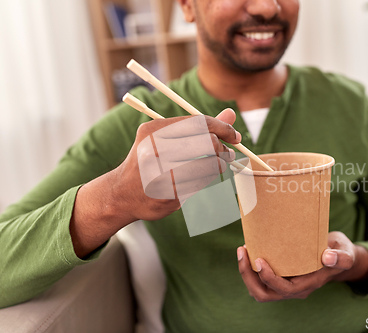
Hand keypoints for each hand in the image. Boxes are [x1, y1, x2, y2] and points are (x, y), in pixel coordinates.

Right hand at [70, 109, 239, 257]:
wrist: (121, 194)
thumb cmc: (150, 161)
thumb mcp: (166, 138)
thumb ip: (200, 127)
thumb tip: (230, 114)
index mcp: (154, 130)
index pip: (199, 123)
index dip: (223, 128)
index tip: (235, 136)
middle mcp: (155, 150)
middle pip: (208, 142)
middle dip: (223, 148)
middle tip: (227, 153)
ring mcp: (160, 173)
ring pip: (209, 165)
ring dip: (219, 165)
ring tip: (218, 165)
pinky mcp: (167, 194)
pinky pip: (201, 184)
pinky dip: (207, 180)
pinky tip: (202, 178)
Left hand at [237, 231, 367, 301]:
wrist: (337, 255)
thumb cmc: (340, 253)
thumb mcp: (346, 253)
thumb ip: (341, 257)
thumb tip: (327, 257)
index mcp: (308, 284)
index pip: (284, 289)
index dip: (268, 278)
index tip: (259, 260)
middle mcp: (294, 289)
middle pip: (264, 294)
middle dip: (248, 276)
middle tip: (242, 252)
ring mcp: (286, 285)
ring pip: (259, 290)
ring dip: (246, 273)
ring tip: (243, 250)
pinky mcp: (280, 277)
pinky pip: (260, 280)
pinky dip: (251, 269)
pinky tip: (250, 250)